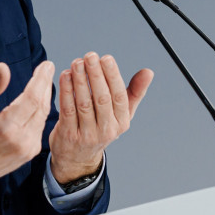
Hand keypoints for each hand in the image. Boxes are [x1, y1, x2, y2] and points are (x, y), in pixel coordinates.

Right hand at [0, 60, 54, 196]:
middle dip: (45, 85)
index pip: (32, 98)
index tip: (46, 65)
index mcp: (5, 128)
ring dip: (44, 97)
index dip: (41, 79)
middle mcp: (20, 140)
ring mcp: (27, 149)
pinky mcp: (29, 154)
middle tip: (47, 68)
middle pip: (41, 106)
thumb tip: (4, 68)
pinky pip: (39, 127)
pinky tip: (37, 102)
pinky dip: (39, 112)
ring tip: (42, 82)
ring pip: (42, 117)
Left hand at [48, 52, 151, 183]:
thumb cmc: (101, 127)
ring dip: (80, 80)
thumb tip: (148, 72)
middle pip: (101, 99)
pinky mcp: (69, 135)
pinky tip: (65, 76)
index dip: (113, 76)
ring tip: (77, 63)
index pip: (119, 96)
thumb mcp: (121, 114)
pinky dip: (66, 91)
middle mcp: (106, 130)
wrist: (78, 158)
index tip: (106, 58)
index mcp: (122, 122)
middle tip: (90, 55)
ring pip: (84, 103)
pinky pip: (68, 109)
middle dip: (95, 75)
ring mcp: (87, 134)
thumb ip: (134, 91)